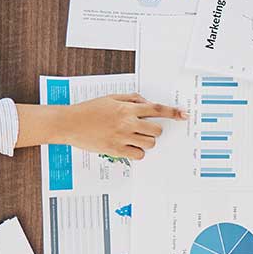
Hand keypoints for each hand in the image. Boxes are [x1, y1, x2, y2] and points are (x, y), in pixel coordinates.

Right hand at [56, 93, 186, 159]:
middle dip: (154, 130)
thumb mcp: (111, 98)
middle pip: (156, 130)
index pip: (156, 109)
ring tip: (134, 138)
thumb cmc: (88, 110)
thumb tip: (146, 103)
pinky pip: (138, 155)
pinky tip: (128, 146)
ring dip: (146, 141)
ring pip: (149, 144)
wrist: (69, 123)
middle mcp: (127, 123)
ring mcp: (122, 138)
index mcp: (127, 108)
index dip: (172, 112)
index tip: (183, 115)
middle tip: (144, 129)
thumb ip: (131, 99)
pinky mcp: (116, 151)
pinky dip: (137, 152)